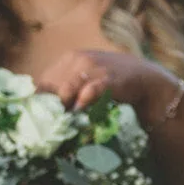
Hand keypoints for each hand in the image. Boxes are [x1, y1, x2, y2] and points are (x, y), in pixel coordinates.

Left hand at [34, 48, 177, 119]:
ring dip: (62, 106)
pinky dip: (81, 102)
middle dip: (49, 107)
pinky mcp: (108, 79)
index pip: (43, 81)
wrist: (145, 79)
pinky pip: (89, 91)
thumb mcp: (86, 77)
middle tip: (48, 125)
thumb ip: (66, 86)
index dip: (39, 100)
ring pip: (66, 88)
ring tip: (60, 122)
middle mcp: (79, 59)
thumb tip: (42, 106)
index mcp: (70, 58)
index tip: (38, 118)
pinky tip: (78, 112)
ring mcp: (94, 68)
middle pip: (52, 86)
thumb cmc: (111, 81)